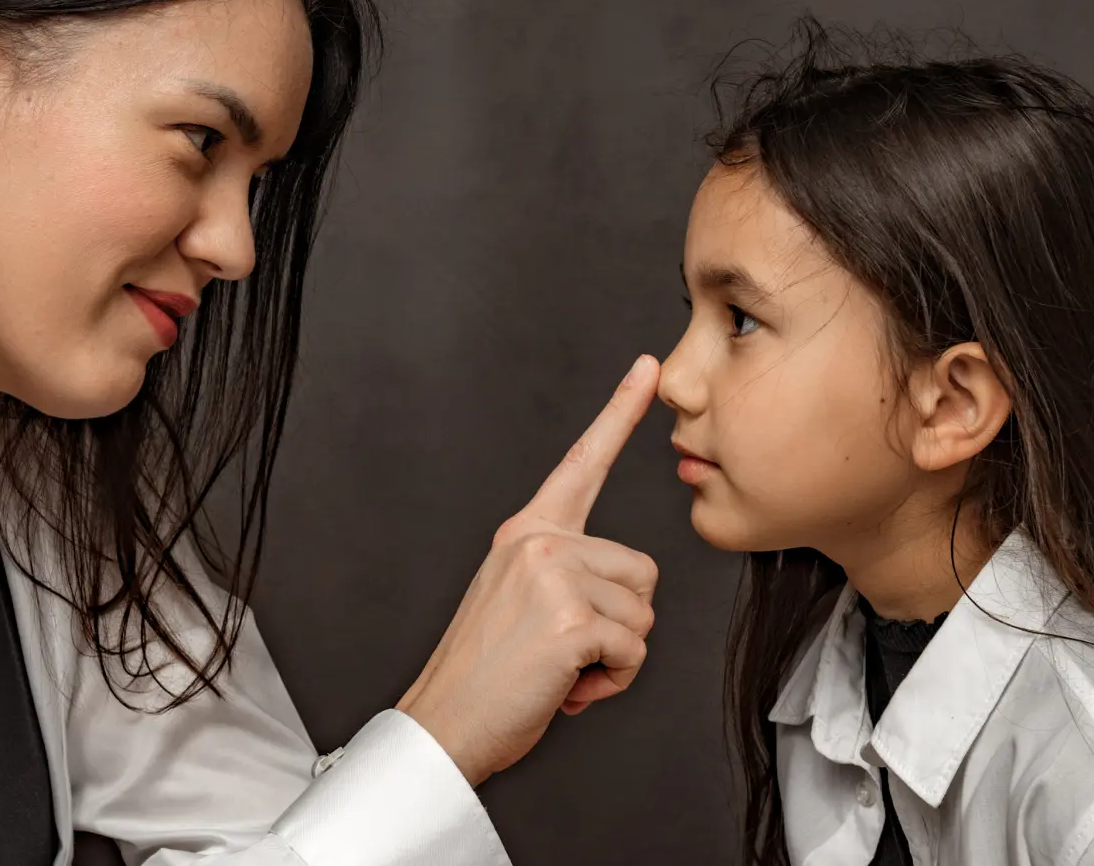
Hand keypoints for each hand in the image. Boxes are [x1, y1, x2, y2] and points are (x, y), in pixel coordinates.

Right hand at [395, 355, 660, 786]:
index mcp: (527, 533)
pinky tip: (568, 686)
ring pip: (643, 614)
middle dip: (622, 622)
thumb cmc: (486, 675)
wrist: (444, 723)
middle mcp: (540, 543)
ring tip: (563, 669)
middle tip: (568, 650)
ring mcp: (555, 576)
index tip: (649, 370)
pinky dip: (613, 681)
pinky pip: (634, 649)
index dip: (620, 413)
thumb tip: (622, 597)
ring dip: (616, 656)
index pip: (583, 462)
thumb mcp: (519, 601)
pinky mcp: (571, 618)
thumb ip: (564, 576)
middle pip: (642, 570)